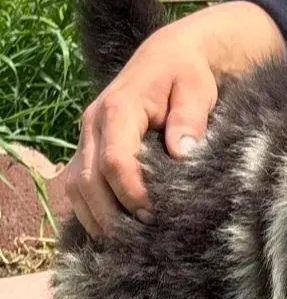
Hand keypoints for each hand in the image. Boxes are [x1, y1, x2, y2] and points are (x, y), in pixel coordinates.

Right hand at [65, 0, 285, 236]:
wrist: (171, 56)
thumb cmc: (188, 74)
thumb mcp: (197, 89)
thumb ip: (190, 118)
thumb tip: (182, 152)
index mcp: (118, 109)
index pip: (115, 161)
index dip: (131, 193)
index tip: (154, 214)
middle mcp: (93, 124)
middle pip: (89, 181)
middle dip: (112, 215)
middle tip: (142, 238)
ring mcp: (87, 138)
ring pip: (77, 188)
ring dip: (97, 219)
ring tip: (127, 242)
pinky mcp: (90, 149)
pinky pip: (78, 187)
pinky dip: (90, 211)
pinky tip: (112, 232)